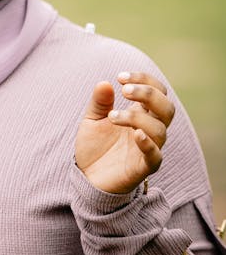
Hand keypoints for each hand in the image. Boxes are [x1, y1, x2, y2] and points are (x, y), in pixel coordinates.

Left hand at [74, 72, 174, 193]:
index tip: (120, 77)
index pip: (157, 91)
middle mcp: (148, 129)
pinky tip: (136, 135)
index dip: (144, 80)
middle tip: (124, 90)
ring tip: (112, 117)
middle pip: (167, 108)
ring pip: (160, 130)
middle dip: (148, 93)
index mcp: (140, 114)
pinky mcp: (143, 167)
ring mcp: (147, 148)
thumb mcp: (91, 119)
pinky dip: (149, 144)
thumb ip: (99, 102)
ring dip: (137, 117)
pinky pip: (155, 156)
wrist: (86, 177)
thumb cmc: (94, 146)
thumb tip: (104, 83)